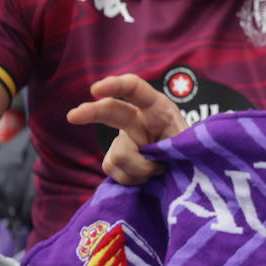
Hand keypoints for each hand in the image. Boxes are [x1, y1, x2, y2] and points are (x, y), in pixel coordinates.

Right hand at [66, 74, 187, 184]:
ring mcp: (123, 140)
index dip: (115, 86)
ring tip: (161, 171)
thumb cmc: (191, 150)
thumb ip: (176, 146)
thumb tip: (159, 159)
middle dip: (90, 113)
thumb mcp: (191, 143)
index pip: (134, 88)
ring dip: (140, 170)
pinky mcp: (116, 160)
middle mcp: (136, 120)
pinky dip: (132, 179)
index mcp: (158, 108)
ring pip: (118, 155)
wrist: (187, 170)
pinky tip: (147, 178)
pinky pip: (113, 170)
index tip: (96, 90)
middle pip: (109, 111)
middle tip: (73, 116)